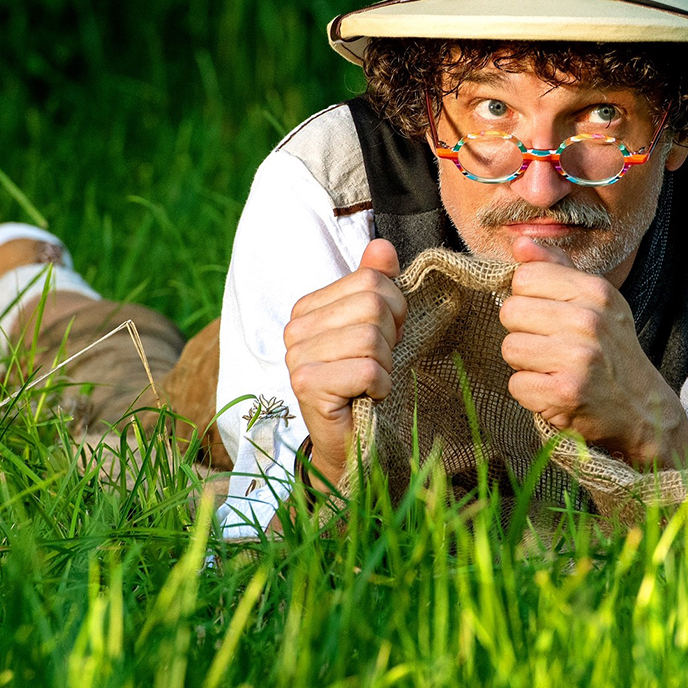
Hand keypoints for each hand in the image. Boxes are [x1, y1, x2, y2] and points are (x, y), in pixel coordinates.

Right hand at [284, 238, 404, 489]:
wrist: (348, 441)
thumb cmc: (362, 382)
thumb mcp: (374, 328)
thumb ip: (375, 284)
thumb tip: (382, 246)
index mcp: (308, 308)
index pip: (371, 281)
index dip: (393, 310)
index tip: (382, 340)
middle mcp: (295, 328)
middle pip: (373, 306)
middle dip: (390, 339)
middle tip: (376, 364)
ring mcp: (296, 356)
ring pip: (372, 338)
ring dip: (385, 366)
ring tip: (369, 382)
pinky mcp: (306, 384)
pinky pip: (369, 370)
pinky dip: (380, 386)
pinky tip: (366, 397)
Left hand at [499, 237, 687, 467]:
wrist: (643, 409)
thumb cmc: (612, 351)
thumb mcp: (596, 301)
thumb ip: (556, 267)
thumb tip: (519, 241)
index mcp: (595, 290)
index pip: (525, 277)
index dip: (528, 299)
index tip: (549, 316)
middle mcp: (589, 320)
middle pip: (510, 311)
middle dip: (523, 332)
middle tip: (551, 347)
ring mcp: (578, 358)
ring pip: (510, 349)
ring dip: (525, 365)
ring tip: (553, 369)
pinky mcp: (566, 393)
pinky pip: (516, 385)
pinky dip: (530, 393)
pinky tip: (555, 391)